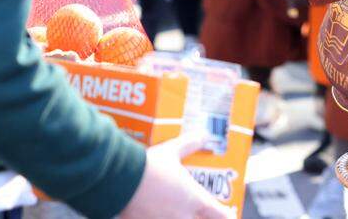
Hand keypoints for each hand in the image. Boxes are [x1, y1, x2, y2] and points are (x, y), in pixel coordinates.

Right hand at [120, 134, 234, 218]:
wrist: (119, 180)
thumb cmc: (147, 167)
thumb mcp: (171, 151)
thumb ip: (188, 144)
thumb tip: (201, 136)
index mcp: (195, 200)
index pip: (222, 216)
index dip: (227, 214)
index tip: (227, 211)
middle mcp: (183, 217)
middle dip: (204, 217)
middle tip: (202, 211)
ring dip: (183, 218)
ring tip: (176, 210)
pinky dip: (161, 217)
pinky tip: (156, 212)